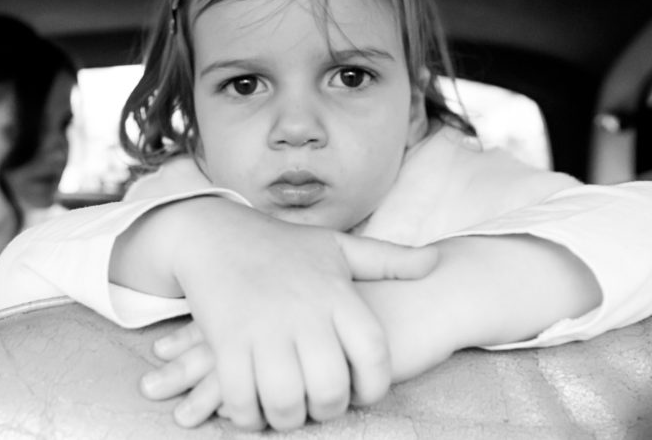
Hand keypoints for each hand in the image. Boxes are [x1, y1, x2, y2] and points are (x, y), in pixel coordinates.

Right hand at [158, 201, 437, 430]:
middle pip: (330, 386)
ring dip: (288, 418)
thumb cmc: (281, 245)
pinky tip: (252, 408)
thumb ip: (388, 260)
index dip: (374, 384)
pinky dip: (247, 414)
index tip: (362, 392)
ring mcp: (262, 328)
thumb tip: (437, 262)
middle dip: (328, 409)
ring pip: (286, 399)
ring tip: (288, 411)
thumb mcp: (337, 246)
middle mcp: (302, 312)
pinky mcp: (225, 340)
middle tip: (320, 406)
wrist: (214, 234)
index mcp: (335, 293)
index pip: (373, 352)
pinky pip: (241, 396)